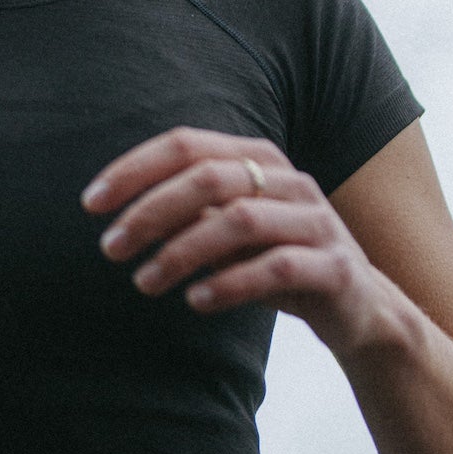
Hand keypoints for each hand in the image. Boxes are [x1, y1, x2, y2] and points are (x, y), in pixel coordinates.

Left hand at [82, 127, 406, 357]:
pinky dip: (230, 283)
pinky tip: (196, 301)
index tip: (91, 202)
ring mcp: (316, 220)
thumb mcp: (233, 231)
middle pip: (209, 177)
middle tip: (109, 248)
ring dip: (182, 251)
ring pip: (240, 220)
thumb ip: (192, 213)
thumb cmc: (280, 262)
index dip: (135, 168)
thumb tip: (120, 213)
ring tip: (144, 282)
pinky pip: (276, 267)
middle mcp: (290, 179)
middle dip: (151, 211)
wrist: (361, 308)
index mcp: (260, 158)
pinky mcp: (334, 266)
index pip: (188, 144)